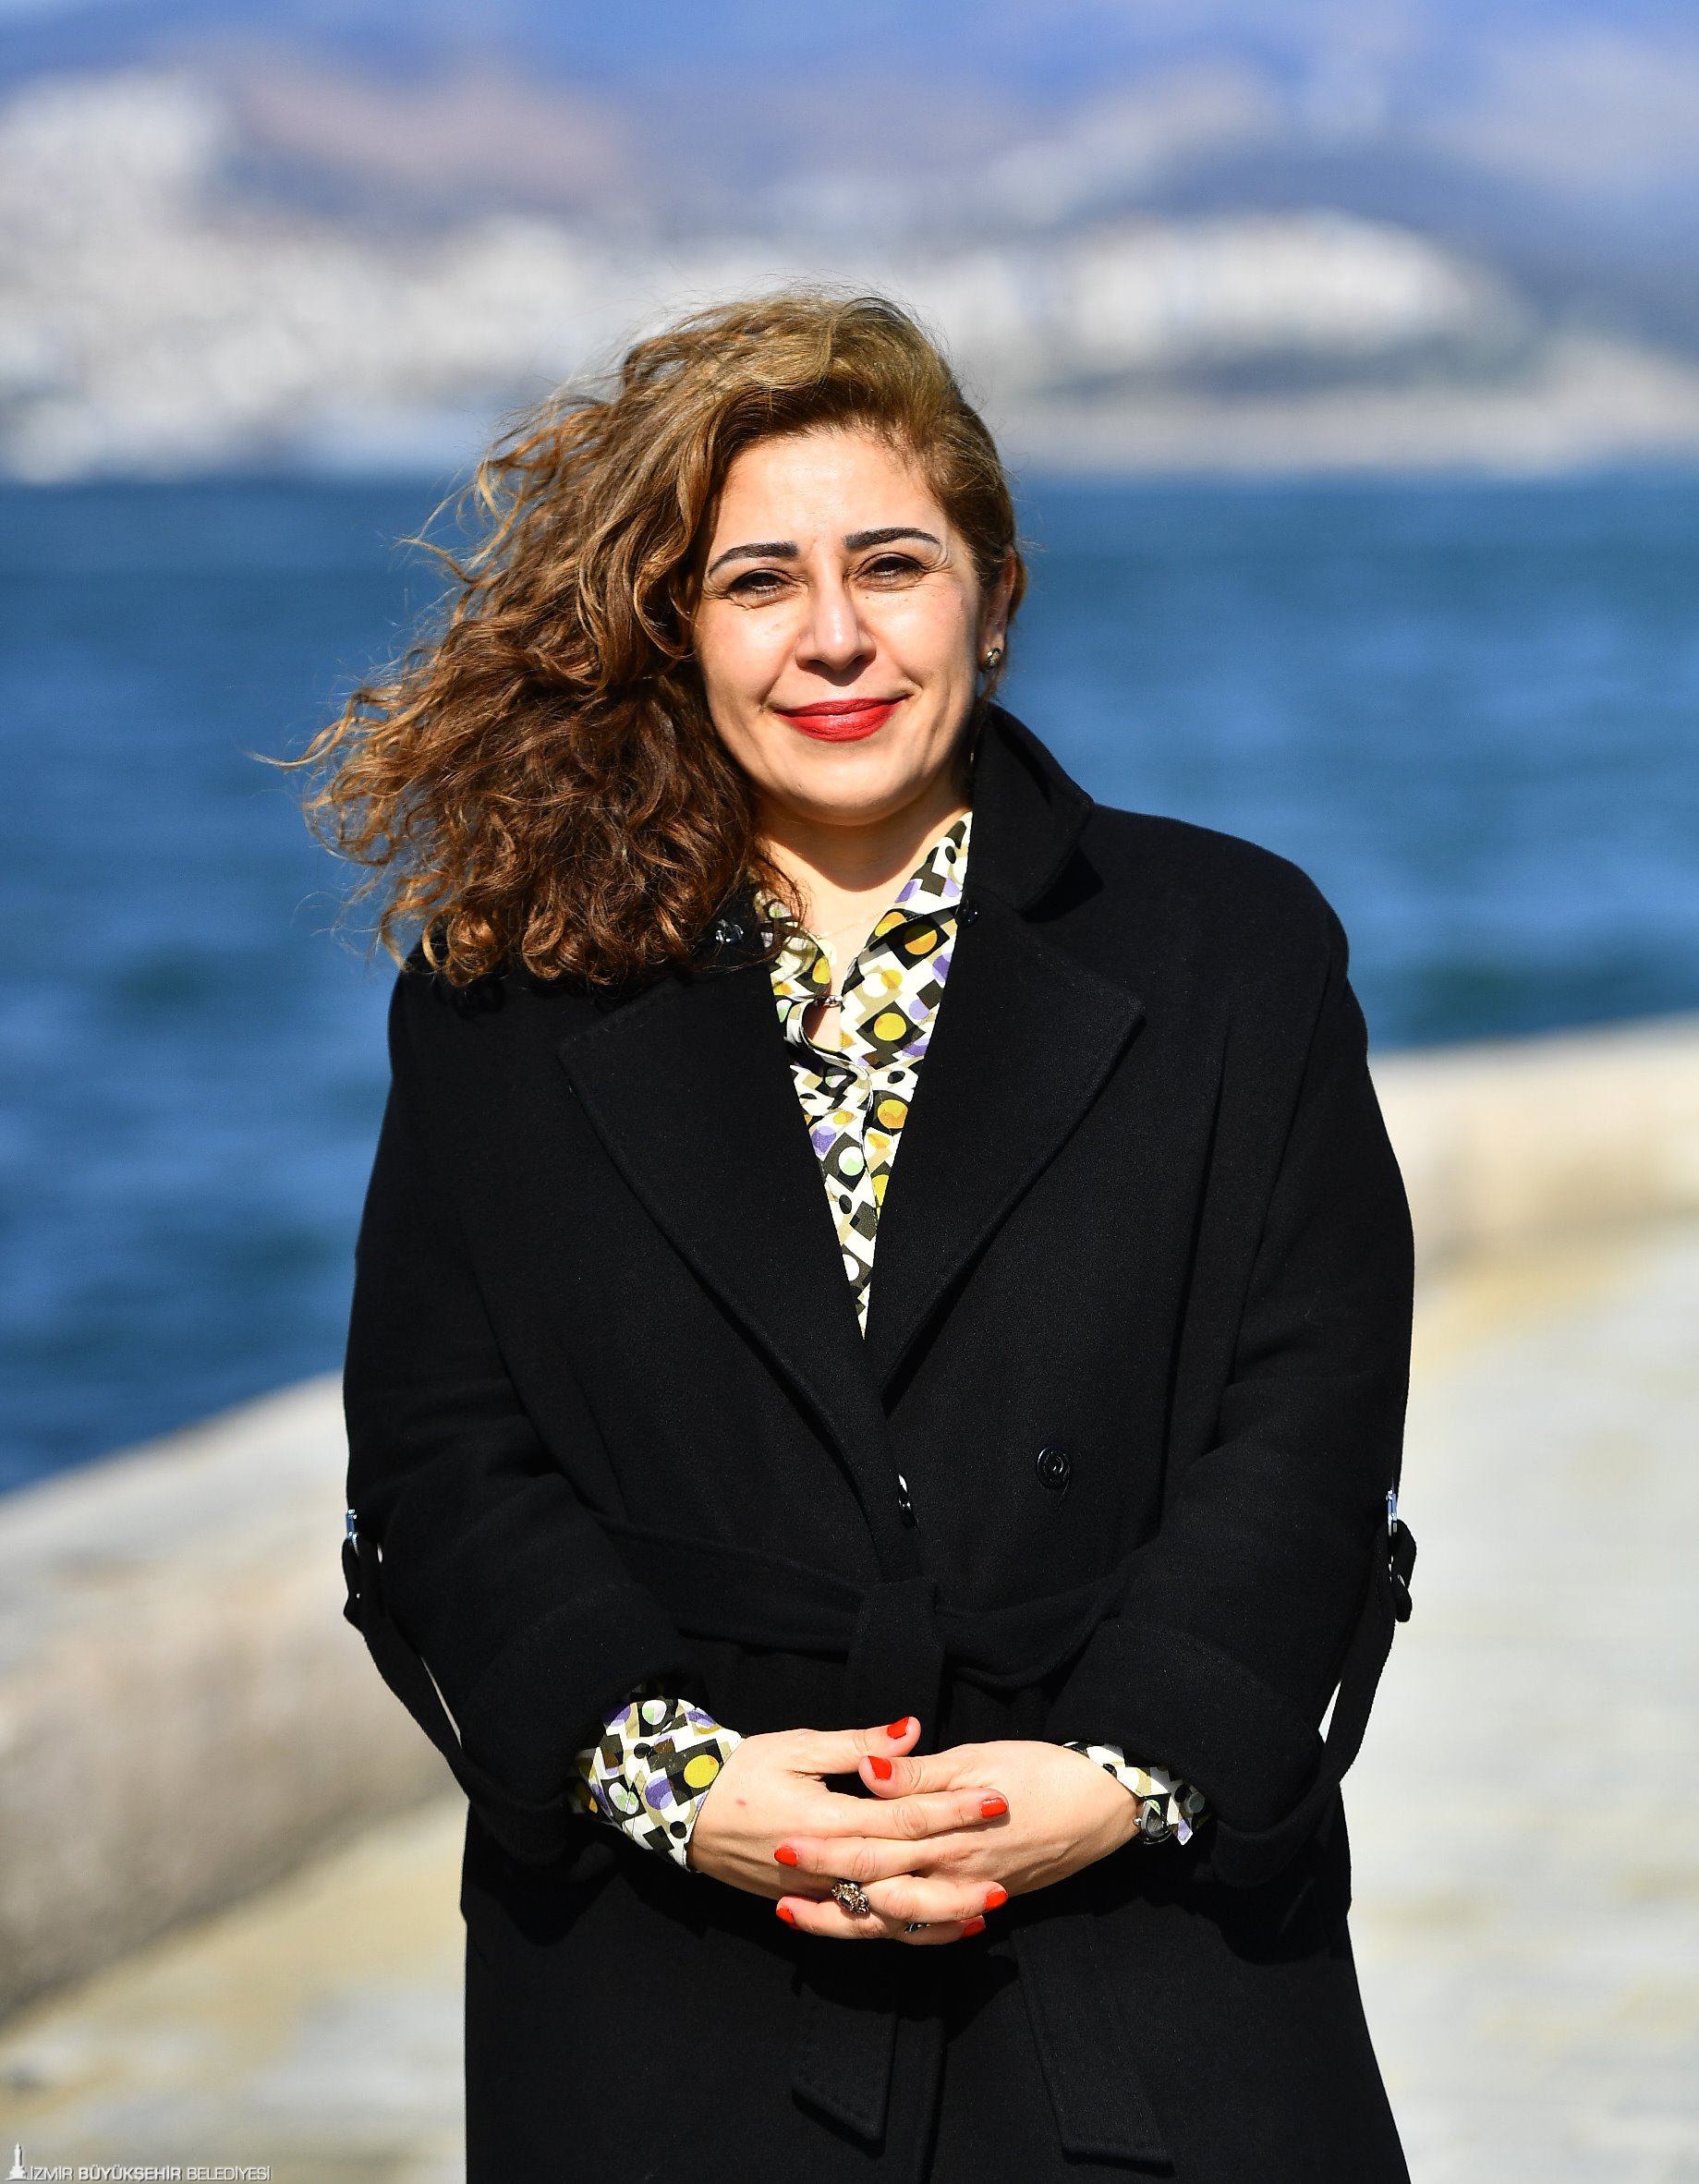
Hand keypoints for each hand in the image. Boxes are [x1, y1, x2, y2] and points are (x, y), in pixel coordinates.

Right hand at [688, 1716, 1009, 1946]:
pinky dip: (900, 1927)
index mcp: (827, 1819)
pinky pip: (861, 1924)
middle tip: (1008, 1864)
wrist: (681, 1813)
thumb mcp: (798, 1746)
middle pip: (904, 1869)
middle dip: (957, 1866)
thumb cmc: (740, 1771)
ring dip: (938, 1911)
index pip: (904, 1815)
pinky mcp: (805, 1904)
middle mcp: (825, 1864)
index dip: (952, 1808)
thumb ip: (858, 1745)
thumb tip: (911, 1730)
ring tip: (985, 1909)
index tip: (994, 1799)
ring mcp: (814, 1892)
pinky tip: (932, 1927)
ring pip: (886, 1910)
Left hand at [773, 1740, 1140, 1938]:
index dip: (825, 1848)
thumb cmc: (1041, 1771)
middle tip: (778, 1892)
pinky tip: (875, 1928)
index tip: (782, 1844)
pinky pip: (933, 1928)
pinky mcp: (984, 1899)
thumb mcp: (978, 1757)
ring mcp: (968, 1893)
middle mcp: (952, 1873)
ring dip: (850, 1922)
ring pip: (899, 1921)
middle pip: (876, 1891)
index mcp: (945, 1833)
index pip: (872, 1846)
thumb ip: (920, 1773)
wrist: (1103, 1805)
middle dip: (824, 1893)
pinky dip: (900, 1933)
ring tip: (805, 1919)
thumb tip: (869, 1771)